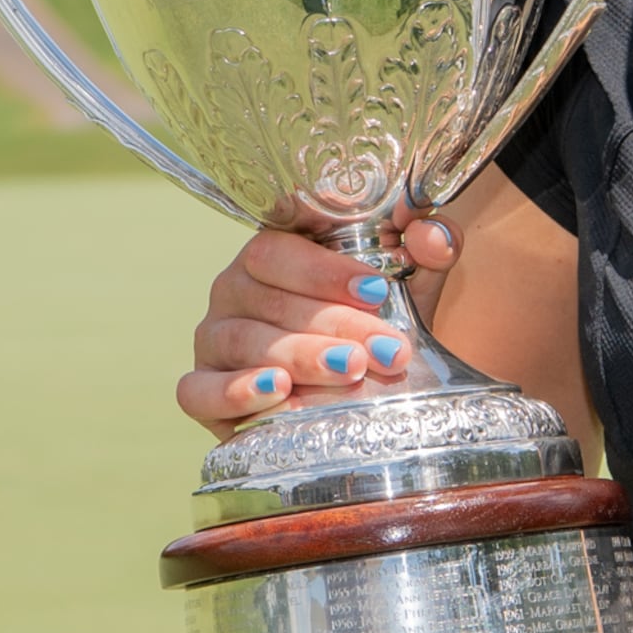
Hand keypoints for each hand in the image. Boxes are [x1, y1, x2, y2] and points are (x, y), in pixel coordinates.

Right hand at [177, 204, 463, 436]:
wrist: (355, 396)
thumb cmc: (375, 327)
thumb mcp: (409, 286)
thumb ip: (429, 248)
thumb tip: (433, 236)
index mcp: (273, 253)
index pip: (279, 249)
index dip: (326, 270)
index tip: (378, 290)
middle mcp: (234, 290)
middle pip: (270, 299)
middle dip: (334, 324)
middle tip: (385, 350)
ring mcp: (213, 339)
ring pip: (245, 342)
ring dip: (301, 357)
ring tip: (349, 370)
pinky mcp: (199, 391)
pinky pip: (199, 388)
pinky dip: (234, 391)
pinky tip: (276, 392)